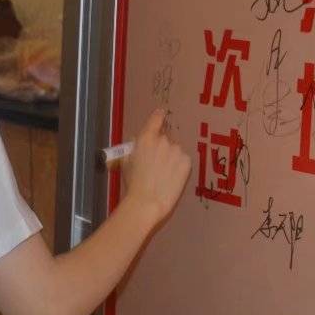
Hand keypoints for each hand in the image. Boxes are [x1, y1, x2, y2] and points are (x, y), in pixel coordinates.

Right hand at [124, 108, 189, 228]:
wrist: (147, 201)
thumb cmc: (133, 184)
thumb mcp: (127, 162)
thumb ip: (134, 148)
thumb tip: (138, 141)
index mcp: (146, 138)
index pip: (156, 119)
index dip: (158, 116)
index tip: (162, 112)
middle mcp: (163, 140)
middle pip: (165, 139)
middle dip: (162, 148)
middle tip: (156, 165)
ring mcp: (176, 150)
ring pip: (175, 151)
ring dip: (171, 158)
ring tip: (164, 175)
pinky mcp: (187, 162)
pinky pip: (184, 161)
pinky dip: (180, 167)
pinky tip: (172, 178)